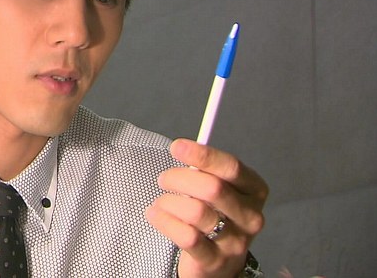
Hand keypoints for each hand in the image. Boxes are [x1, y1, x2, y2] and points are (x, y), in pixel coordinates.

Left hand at [146, 138, 267, 276]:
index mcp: (254, 190)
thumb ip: (206, 171)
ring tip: (161, 201)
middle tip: (164, 179)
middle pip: (212, 188)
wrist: (219, 262)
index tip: (177, 147)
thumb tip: (182, 149)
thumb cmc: (215, 214)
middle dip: (179, 178)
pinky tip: (155, 214)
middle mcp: (251, 216)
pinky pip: (186, 236)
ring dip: (169, 202)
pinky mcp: (215, 260)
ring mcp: (235, 241)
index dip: (203, 155)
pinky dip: (164, 221)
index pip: (231, 167)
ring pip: (196, 211)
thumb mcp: (218, 190)